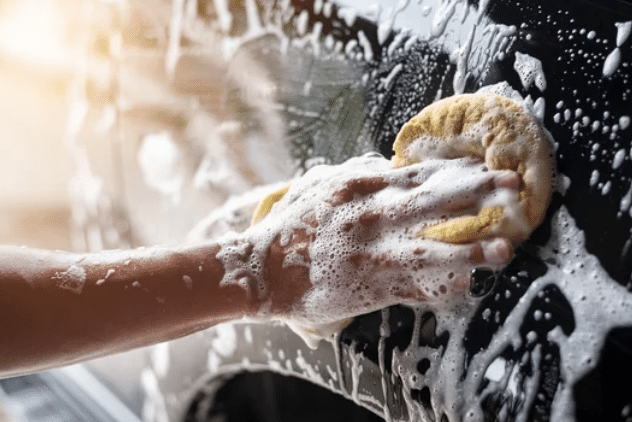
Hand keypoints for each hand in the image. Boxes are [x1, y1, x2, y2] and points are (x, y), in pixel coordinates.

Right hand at [252, 153, 517, 324]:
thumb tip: (385, 165)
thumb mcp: (317, 186)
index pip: (418, 174)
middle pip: (435, 202)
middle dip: (478, 192)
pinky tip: (469, 286)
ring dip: (471, 249)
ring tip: (506, 248)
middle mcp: (371, 218)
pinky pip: (413, 288)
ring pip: (432, 250)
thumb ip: (354, 172)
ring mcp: (373, 254)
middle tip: (516, 186)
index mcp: (359, 189)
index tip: (486, 166)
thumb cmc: (288, 226)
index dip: (456, 170)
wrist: (262, 270)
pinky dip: (442, 288)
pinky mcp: (369, 287)